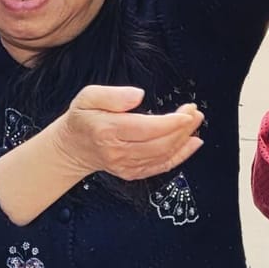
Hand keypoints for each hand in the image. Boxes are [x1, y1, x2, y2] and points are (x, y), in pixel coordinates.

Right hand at [51, 85, 204, 181]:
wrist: (73, 147)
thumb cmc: (83, 119)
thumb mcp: (88, 96)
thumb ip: (113, 95)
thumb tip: (138, 95)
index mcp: (107, 130)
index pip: (146, 128)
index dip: (171, 122)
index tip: (187, 112)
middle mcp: (117, 152)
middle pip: (159, 144)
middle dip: (182, 129)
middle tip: (195, 113)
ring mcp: (125, 166)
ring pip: (163, 156)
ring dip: (184, 140)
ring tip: (195, 123)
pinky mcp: (132, 173)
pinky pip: (160, 167)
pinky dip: (180, 156)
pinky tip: (192, 144)